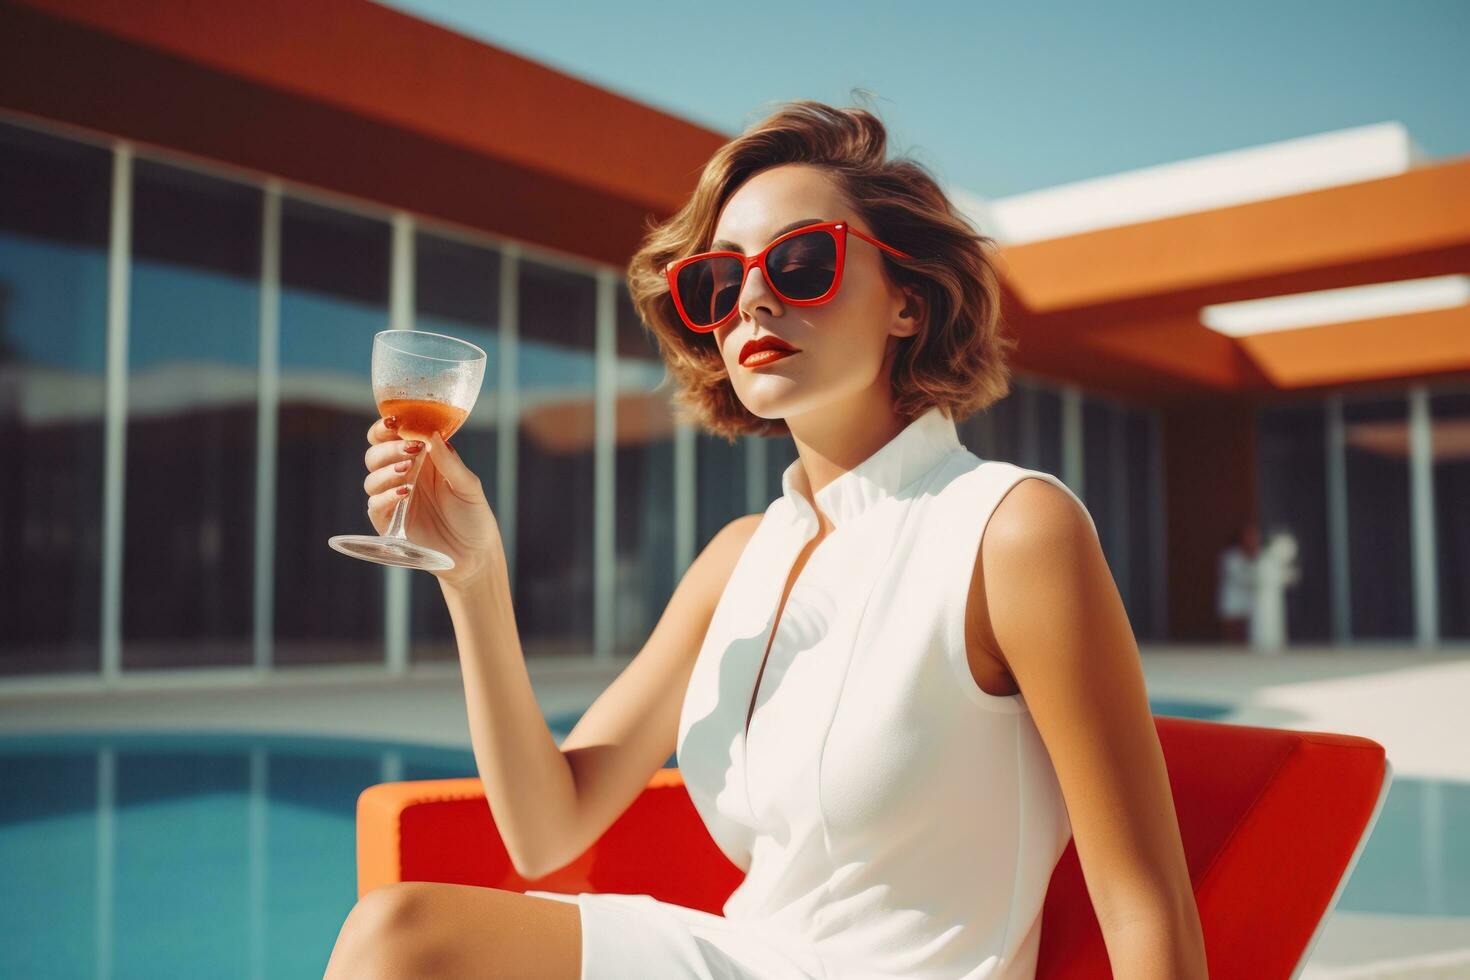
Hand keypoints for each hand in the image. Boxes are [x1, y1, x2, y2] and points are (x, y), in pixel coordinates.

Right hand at [363, 416, 502, 587]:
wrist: (475, 554)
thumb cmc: (474, 515)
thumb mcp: (468, 485)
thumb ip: (449, 461)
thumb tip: (432, 433)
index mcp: (421, 460)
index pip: (391, 437)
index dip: (385, 427)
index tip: (394, 422)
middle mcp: (404, 476)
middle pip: (375, 454)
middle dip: (388, 449)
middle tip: (410, 449)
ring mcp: (395, 499)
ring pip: (371, 478)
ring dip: (386, 471)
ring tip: (408, 472)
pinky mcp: (390, 523)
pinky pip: (375, 505)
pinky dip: (385, 496)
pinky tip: (405, 493)